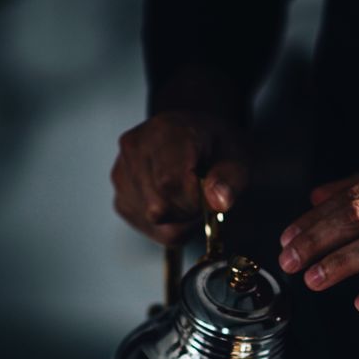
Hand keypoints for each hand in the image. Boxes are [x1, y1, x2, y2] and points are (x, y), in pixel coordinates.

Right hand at [111, 111, 248, 244]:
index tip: (211, 196)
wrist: (200, 142)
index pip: (168, 183)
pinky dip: (169, 225)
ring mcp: (122, 174)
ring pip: (153, 221)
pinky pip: (147, 227)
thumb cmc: (216, 149)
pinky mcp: (121, 197)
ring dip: (180, 220)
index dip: (194, 200)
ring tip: (189, 195)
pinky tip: (176, 203)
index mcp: (164, 131)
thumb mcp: (237, 158)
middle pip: (158, 207)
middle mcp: (135, 149)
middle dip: (188, 211)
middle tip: (203, 196)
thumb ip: (230, 180)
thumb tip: (218, 200)